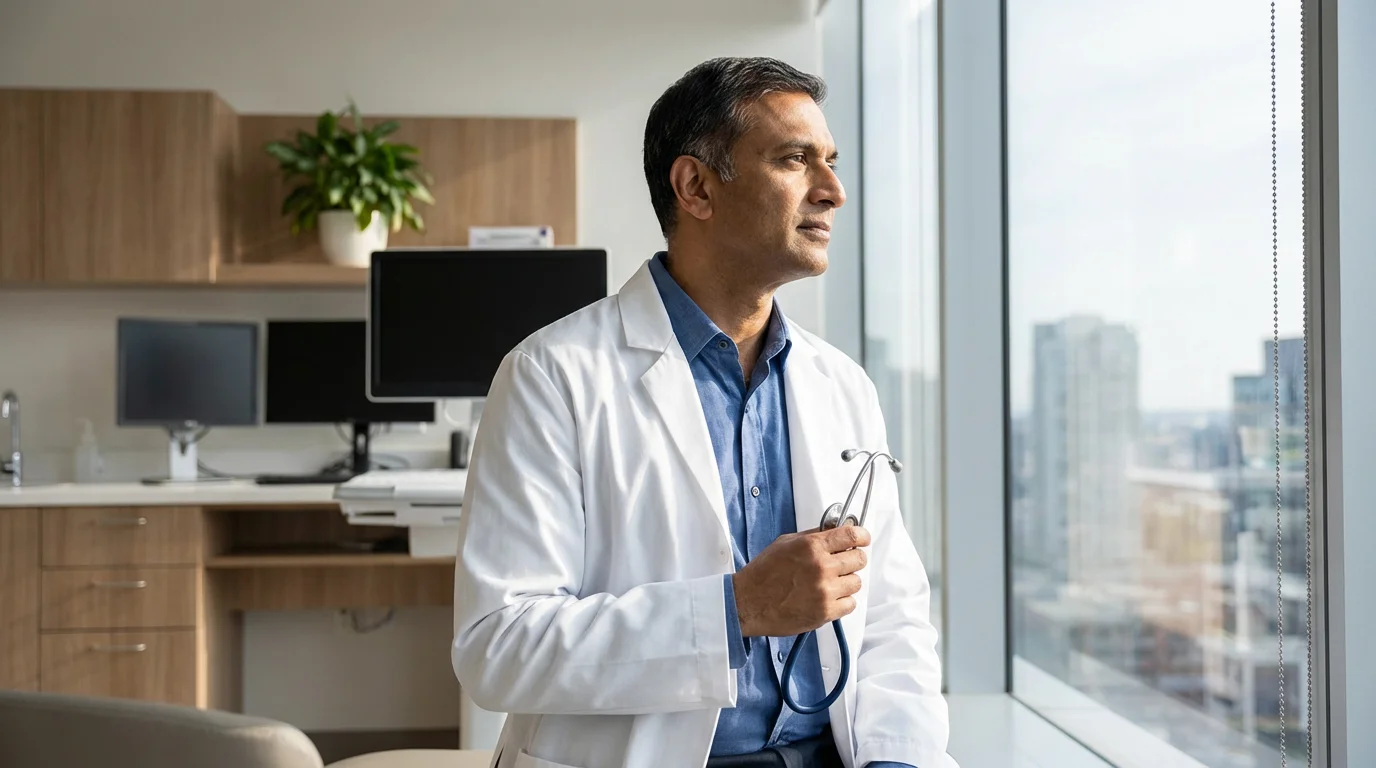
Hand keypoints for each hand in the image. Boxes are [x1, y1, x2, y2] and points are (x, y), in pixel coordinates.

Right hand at [731, 525, 869, 637]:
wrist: (747, 602)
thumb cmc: (763, 573)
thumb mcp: (785, 543)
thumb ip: (812, 536)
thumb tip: (834, 529)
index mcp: (811, 546)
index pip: (851, 535)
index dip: (861, 535)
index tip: (862, 539)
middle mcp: (821, 567)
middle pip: (859, 559)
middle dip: (853, 559)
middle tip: (842, 563)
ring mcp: (825, 591)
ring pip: (856, 582)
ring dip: (846, 582)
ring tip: (830, 583)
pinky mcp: (825, 612)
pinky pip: (850, 604)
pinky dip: (842, 601)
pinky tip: (828, 597)